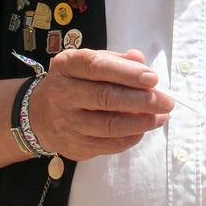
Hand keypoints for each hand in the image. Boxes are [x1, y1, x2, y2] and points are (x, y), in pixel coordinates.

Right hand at [29, 48, 172, 160]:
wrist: (39, 115)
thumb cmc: (75, 83)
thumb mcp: (88, 63)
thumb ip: (116, 61)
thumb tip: (140, 61)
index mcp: (67, 66)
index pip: (97, 66)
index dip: (127, 73)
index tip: (153, 79)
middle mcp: (62, 93)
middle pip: (105, 98)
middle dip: (142, 100)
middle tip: (166, 102)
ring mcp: (66, 122)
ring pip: (108, 125)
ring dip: (141, 123)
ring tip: (161, 117)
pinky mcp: (73, 145)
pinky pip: (107, 145)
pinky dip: (130, 138)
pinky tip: (143, 130)